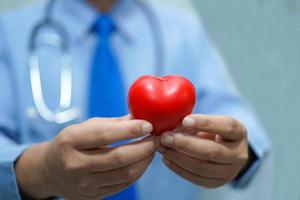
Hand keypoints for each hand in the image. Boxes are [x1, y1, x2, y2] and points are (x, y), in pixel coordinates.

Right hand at [16, 116, 157, 199]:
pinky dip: (138, 172)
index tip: (149, 125)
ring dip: (145, 160)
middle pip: (119, 158)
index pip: (106, 135)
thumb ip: (114, 123)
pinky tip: (142, 161)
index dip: (131, 130)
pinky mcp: (92, 196)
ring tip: (152, 149)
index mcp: (71, 141)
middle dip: (144, 147)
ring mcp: (84, 184)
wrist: (50, 170)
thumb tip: (141, 117)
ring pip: (126, 174)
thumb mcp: (85, 127)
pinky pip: (123, 185)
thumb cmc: (71, 143)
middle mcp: (75, 165)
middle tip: (157, 138)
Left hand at [159, 114, 247, 187]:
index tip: (185, 120)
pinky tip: (167, 159)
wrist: (223, 150)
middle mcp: (239, 154)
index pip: (226, 126)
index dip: (206, 123)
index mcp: (240, 132)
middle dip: (185, 144)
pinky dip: (179, 169)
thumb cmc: (212, 131)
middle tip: (166, 137)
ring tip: (162, 148)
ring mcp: (230, 172)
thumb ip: (194, 122)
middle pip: (212, 151)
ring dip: (178, 157)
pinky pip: (196, 178)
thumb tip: (171, 127)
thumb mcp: (209, 122)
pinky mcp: (217, 182)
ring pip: (202, 167)